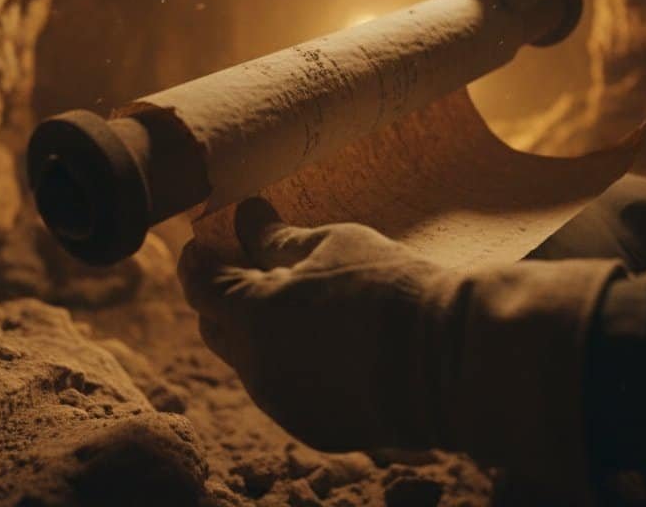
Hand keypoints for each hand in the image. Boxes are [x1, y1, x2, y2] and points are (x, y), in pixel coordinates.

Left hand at [178, 198, 624, 501]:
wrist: (447, 360)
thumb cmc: (391, 289)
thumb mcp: (334, 245)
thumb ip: (278, 239)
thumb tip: (246, 218)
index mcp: (253, 314)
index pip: (201, 286)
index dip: (197, 262)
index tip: (204, 245)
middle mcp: (256, 365)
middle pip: (216, 328)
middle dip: (223, 298)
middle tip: (250, 270)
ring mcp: (282, 402)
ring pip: (250, 362)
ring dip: (259, 334)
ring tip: (299, 307)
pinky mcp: (311, 426)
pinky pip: (285, 390)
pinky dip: (293, 365)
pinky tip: (328, 344)